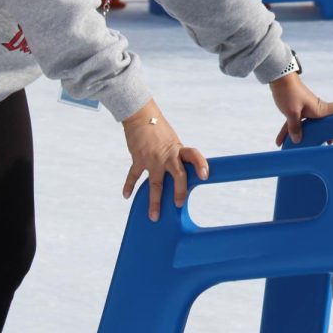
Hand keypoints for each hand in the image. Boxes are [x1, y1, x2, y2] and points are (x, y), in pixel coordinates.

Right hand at [121, 99, 208, 220]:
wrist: (141, 116)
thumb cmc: (160, 131)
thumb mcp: (173, 142)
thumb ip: (177, 159)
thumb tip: (183, 177)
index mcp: (178, 149)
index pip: (194, 155)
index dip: (201, 164)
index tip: (205, 175)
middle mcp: (167, 155)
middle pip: (177, 175)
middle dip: (179, 191)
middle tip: (178, 204)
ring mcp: (152, 158)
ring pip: (155, 183)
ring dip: (154, 201)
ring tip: (154, 216)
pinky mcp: (138, 158)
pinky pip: (134, 175)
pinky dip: (129, 186)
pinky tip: (126, 195)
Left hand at [270, 72, 332, 145]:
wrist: (279, 78)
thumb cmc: (289, 93)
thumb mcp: (292, 113)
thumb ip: (295, 127)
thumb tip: (297, 141)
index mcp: (319, 109)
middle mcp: (315, 109)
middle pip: (322, 124)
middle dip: (322, 135)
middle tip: (324, 146)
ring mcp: (306, 108)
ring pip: (306, 124)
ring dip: (301, 135)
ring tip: (299, 149)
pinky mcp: (297, 108)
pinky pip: (295, 121)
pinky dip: (289, 129)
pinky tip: (280, 140)